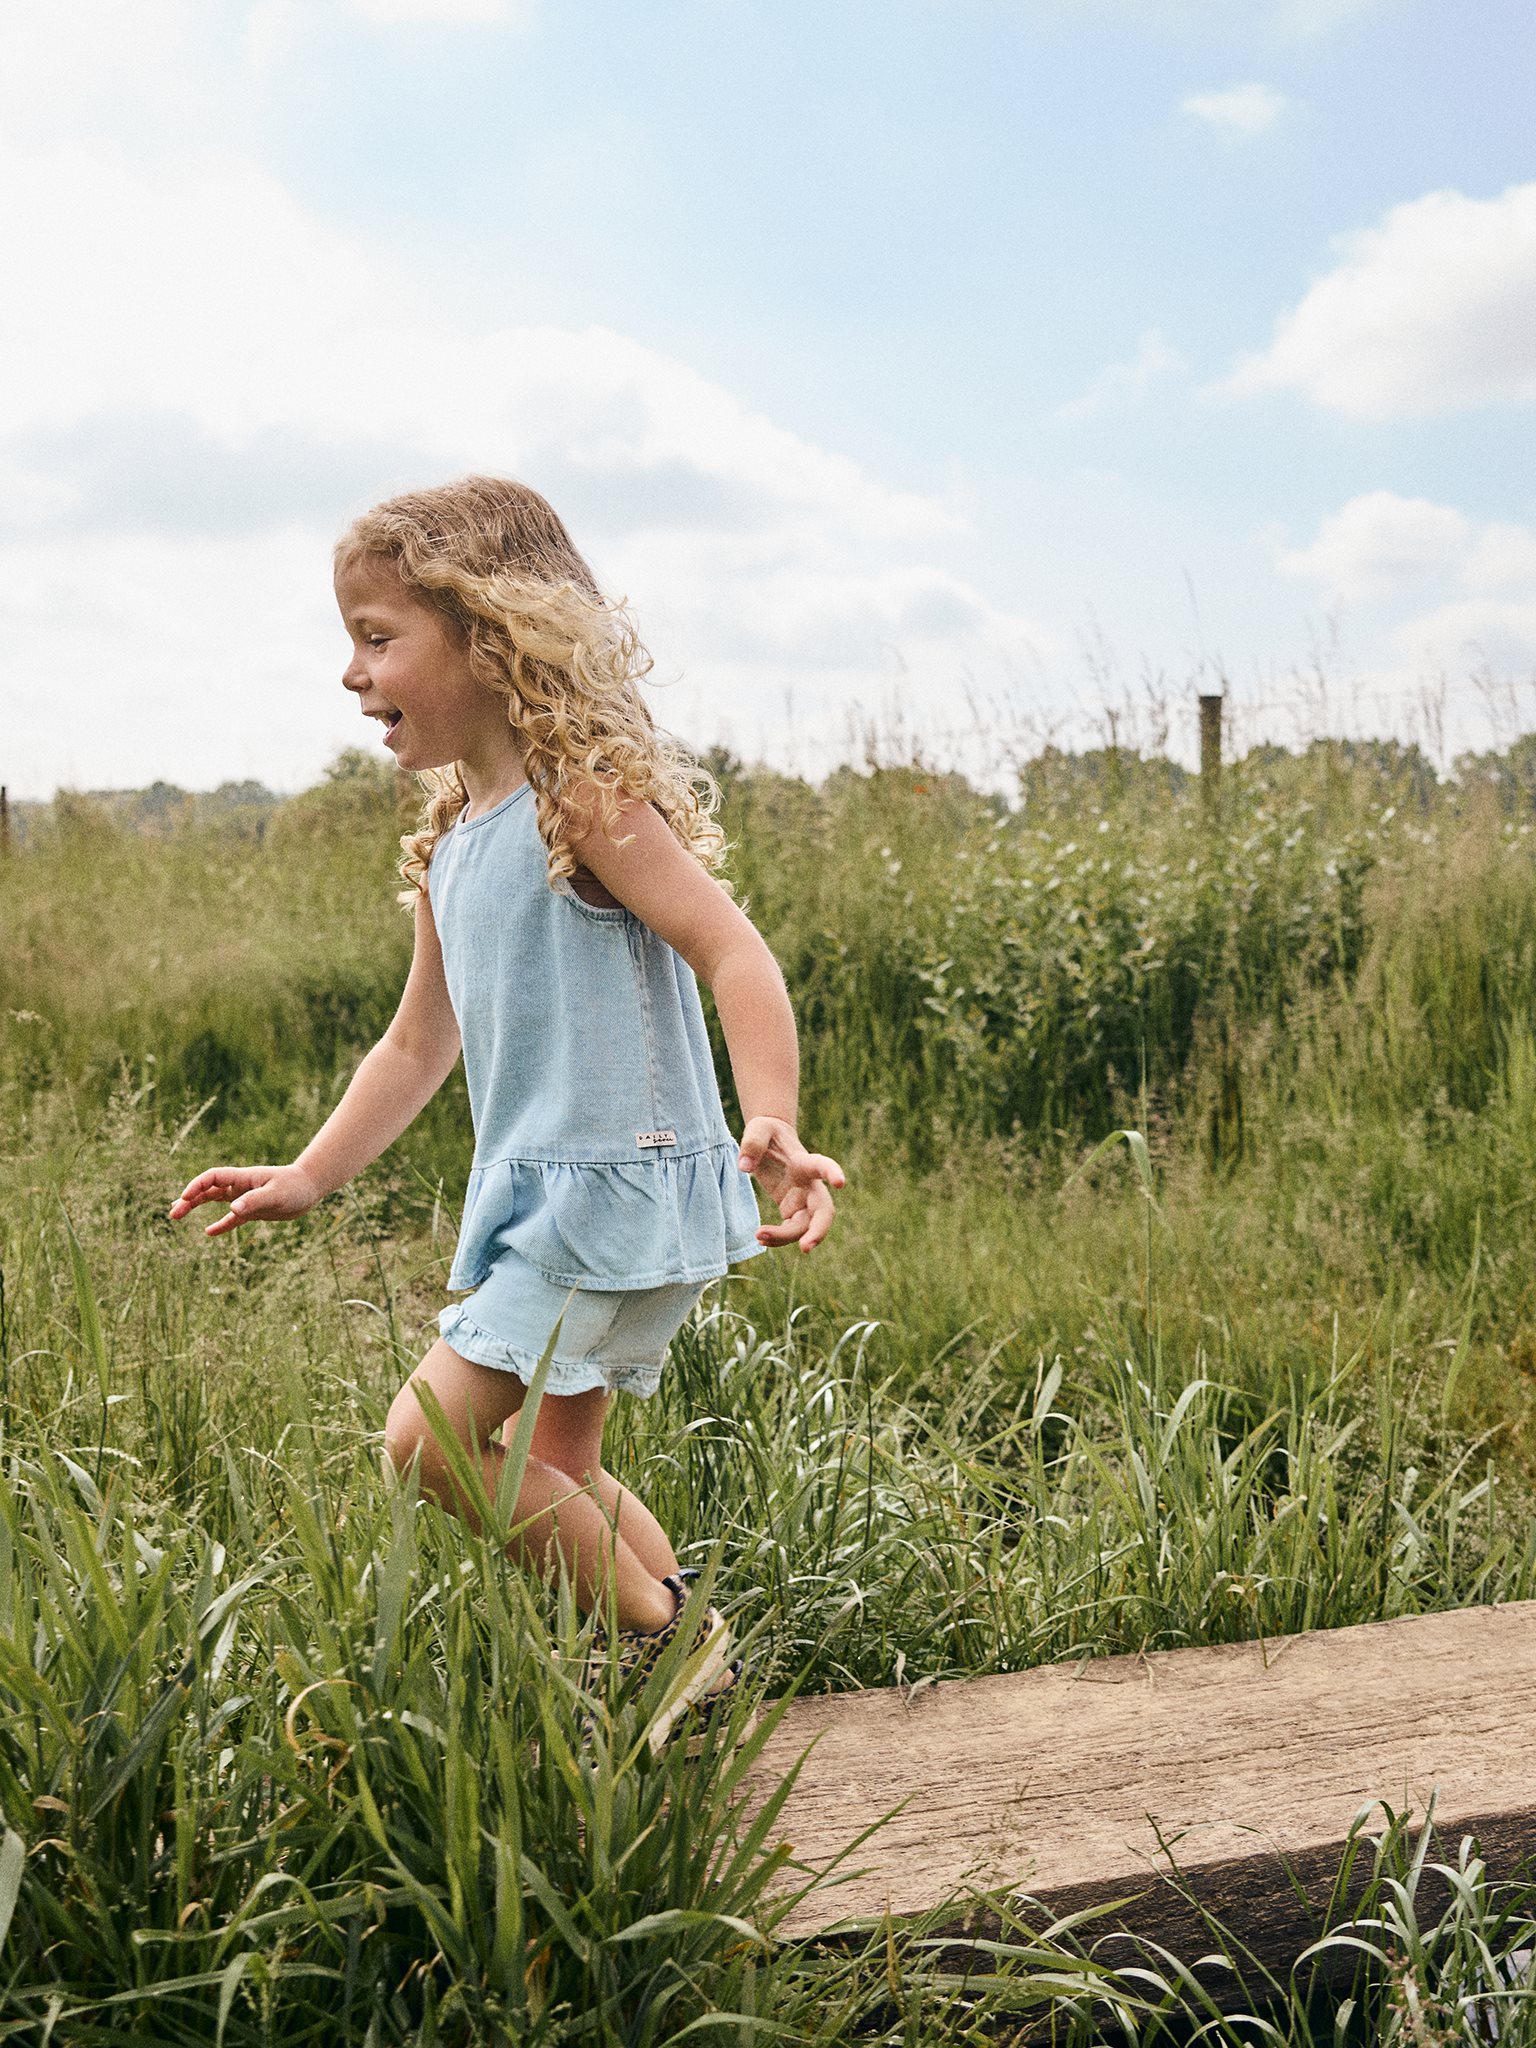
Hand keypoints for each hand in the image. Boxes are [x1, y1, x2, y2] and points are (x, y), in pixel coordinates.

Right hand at [168, 1164, 321, 1237]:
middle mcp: (240, 1186)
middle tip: (174, 1213)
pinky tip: (209, 1233)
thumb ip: (255, 1201)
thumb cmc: (295, 1187)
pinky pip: (232, 1218)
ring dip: (196, 1207)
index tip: (184, 1198)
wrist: (310, 1188)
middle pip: (208, 1190)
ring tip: (178, 1215)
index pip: (212, 1177)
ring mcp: (245, 1197)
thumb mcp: (276, 1195)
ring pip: (214, 1200)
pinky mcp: (253, 1210)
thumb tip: (233, 1209)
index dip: (196, 1186)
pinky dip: (221, 1225)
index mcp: (242, 1178)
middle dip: (189, 1199)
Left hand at [736, 1117, 846, 1253]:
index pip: (822, 1166)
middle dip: (819, 1231)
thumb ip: (752, 1143)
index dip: (833, 1173)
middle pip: (824, 1210)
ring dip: (787, 1238)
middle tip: (805, 1248)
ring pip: (805, 1226)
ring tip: (759, 1237)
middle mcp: (809, 1184)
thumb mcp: (758, 1128)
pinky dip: (778, 1238)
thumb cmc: (767, 1131)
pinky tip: (760, 1238)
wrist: (770, 1139)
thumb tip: (745, 1167)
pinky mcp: (791, 1209)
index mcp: (805, 1162)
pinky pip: (791, 1231)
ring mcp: (802, 1199)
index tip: (841, 1183)